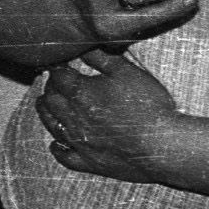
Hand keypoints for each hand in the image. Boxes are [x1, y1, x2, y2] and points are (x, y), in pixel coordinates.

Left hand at [37, 47, 184, 183]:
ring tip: (45, 104)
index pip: (57, 77)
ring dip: (46, 113)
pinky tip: (56, 145)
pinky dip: (58, 149)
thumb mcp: (126, 72)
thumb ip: (100, 57)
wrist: (163, 146)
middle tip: (53, 83)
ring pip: (52, 125)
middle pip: (50, 100)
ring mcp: (80, 142)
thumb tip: (80, 46)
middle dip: (49, 89)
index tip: (57, 65)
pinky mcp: (89, 162)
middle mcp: (73, 118)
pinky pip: (65, 157)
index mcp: (80, 93)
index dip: (56, 69)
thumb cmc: (148, 106)